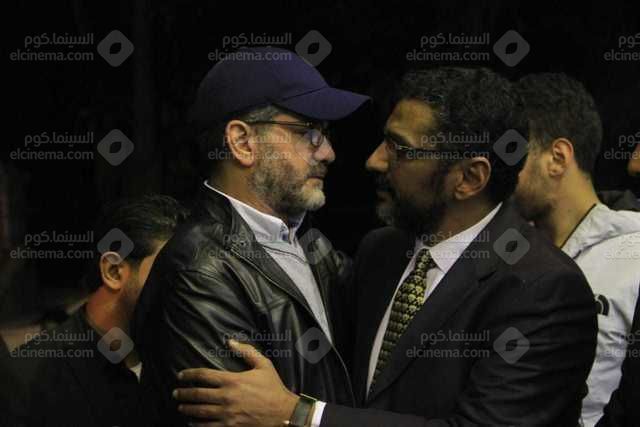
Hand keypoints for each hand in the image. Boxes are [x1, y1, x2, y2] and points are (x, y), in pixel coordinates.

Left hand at [173, 339, 299, 426]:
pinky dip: (197, 425)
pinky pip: (208, 426)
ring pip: (200, 411)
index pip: (204, 375)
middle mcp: (226, 397)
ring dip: (187, 409)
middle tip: (175, 393)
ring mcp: (227, 414)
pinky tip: (192, 423)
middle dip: (183, 393)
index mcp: (232, 380)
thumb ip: (246, 352)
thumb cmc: (273, 388)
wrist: (283, 413)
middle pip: (197, 394)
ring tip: (180, 407)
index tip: (180, 375)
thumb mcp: (263, 365)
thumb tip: (230, 342)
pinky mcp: (230, 426)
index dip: (189, 374)